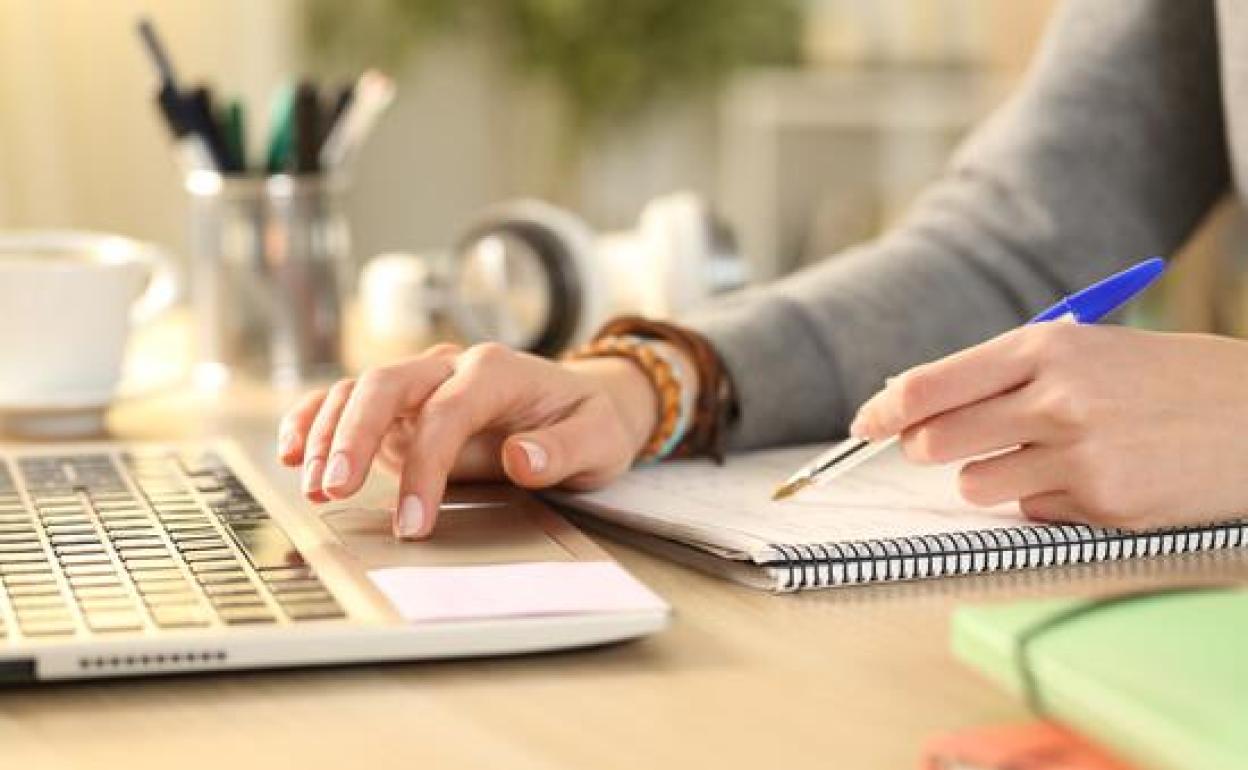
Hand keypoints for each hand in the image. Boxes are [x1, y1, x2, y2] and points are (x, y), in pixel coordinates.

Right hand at [276, 342, 659, 539]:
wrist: (585, 403)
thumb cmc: (589, 423)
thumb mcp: (598, 439)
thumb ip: (562, 450)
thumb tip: (519, 459)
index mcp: (496, 370)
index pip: (447, 412)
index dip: (425, 467)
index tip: (413, 521)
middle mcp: (450, 367)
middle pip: (387, 385)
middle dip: (353, 435)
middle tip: (333, 489)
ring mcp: (422, 384)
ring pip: (359, 391)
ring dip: (329, 434)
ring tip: (312, 484)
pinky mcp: (404, 407)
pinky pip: (350, 402)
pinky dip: (317, 420)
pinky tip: (293, 450)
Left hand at [850, 324, 1247, 529]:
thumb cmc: (1159, 379)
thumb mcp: (1084, 352)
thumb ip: (1000, 373)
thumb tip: (910, 401)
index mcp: (1047, 348)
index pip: (932, 385)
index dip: (886, 410)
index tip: (866, 423)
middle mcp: (1058, 399)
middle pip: (936, 440)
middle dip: (925, 448)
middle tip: (939, 446)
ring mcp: (1081, 457)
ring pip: (974, 485)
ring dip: (989, 477)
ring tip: (1042, 456)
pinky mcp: (1104, 507)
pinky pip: (1030, 512)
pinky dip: (1044, 500)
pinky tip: (1091, 478)